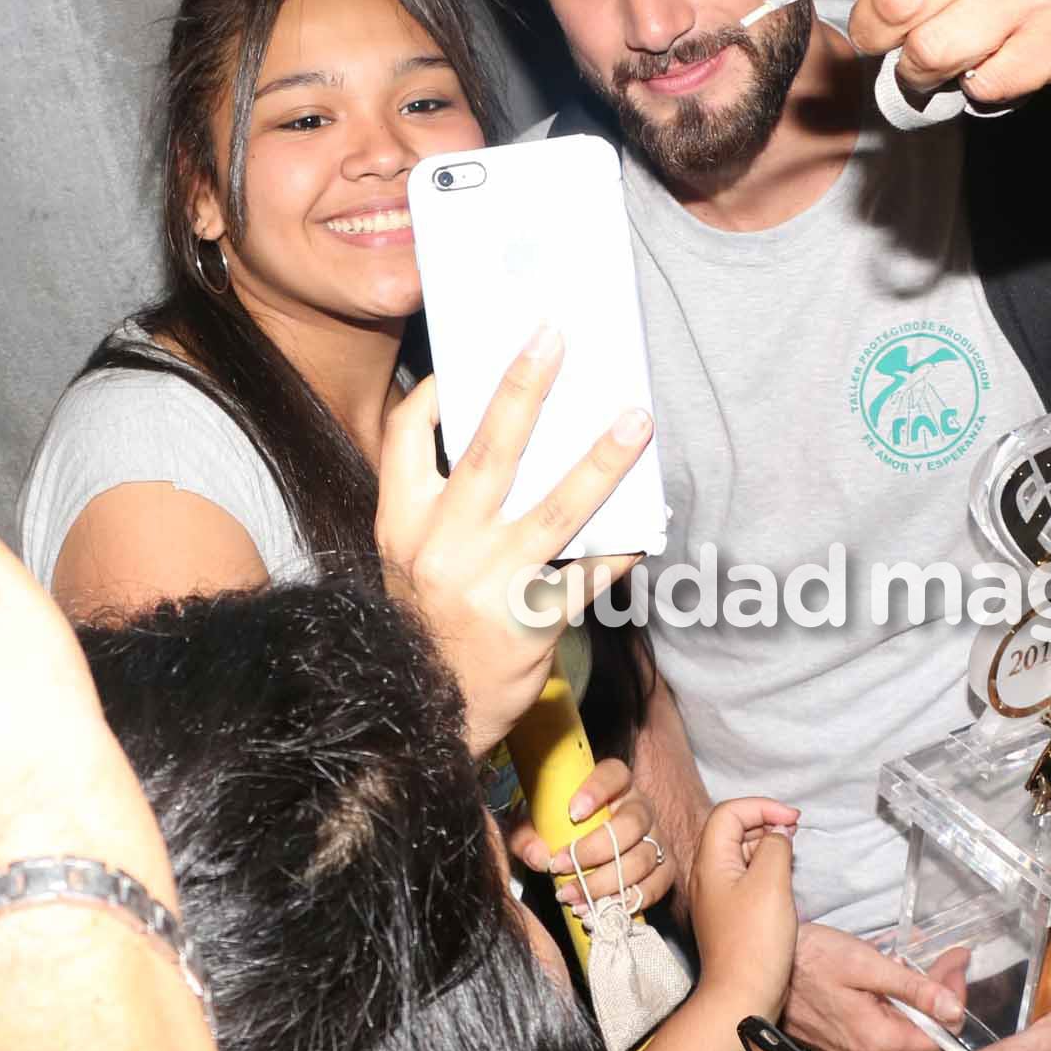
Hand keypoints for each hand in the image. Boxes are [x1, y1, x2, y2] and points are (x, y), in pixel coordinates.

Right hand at [376, 329, 651, 755]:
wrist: (419, 712)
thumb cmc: (423, 622)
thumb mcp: (407, 556)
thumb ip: (436, 500)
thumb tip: (491, 431)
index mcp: (401, 522)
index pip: (407, 435)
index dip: (438, 391)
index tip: (470, 358)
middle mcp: (440, 546)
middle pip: (488, 453)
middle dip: (523, 390)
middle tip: (555, 339)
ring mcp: (487, 584)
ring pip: (554, 510)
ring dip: (600, 462)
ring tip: (637, 419)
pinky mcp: (530, 622)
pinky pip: (587, 577)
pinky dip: (620, 552)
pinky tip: (649, 528)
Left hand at [508, 756, 677, 916]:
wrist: (583, 855)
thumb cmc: (559, 831)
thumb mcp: (535, 826)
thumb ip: (528, 836)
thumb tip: (538, 856)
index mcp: (614, 784)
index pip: (614, 774)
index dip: (597, 790)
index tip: (572, 813)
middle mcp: (640, 807)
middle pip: (632, 823)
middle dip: (594, 850)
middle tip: (560, 866)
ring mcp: (657, 838)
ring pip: (643, 858)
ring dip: (604, 883)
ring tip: (572, 896)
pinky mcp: (665, 869)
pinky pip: (656, 886)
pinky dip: (626, 901)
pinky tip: (598, 909)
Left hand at [685, 797, 800, 1017]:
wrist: (741, 996)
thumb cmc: (754, 941)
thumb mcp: (771, 883)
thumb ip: (775, 847)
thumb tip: (778, 831)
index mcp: (710, 861)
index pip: (729, 812)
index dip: (761, 806)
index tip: (793, 818)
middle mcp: (708, 875)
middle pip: (731, 830)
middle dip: (764, 822)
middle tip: (795, 830)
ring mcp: (717, 896)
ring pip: (739, 854)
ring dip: (765, 845)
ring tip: (791, 852)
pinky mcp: (730, 914)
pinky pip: (745, 878)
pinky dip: (765, 869)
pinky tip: (783, 880)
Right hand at [782, 923, 967, 1050]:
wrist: (760, 964)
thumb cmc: (810, 958)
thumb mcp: (865, 964)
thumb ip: (913, 989)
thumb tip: (955, 1010)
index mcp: (878, 1042)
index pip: (937, 1036)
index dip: (954, 1002)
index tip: (958, 967)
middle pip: (918, 1030)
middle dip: (937, 993)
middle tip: (949, 957)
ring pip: (897, 1028)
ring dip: (913, 997)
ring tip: (920, 961)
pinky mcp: (837, 1047)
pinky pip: (875, 1029)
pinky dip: (888, 1004)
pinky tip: (889, 978)